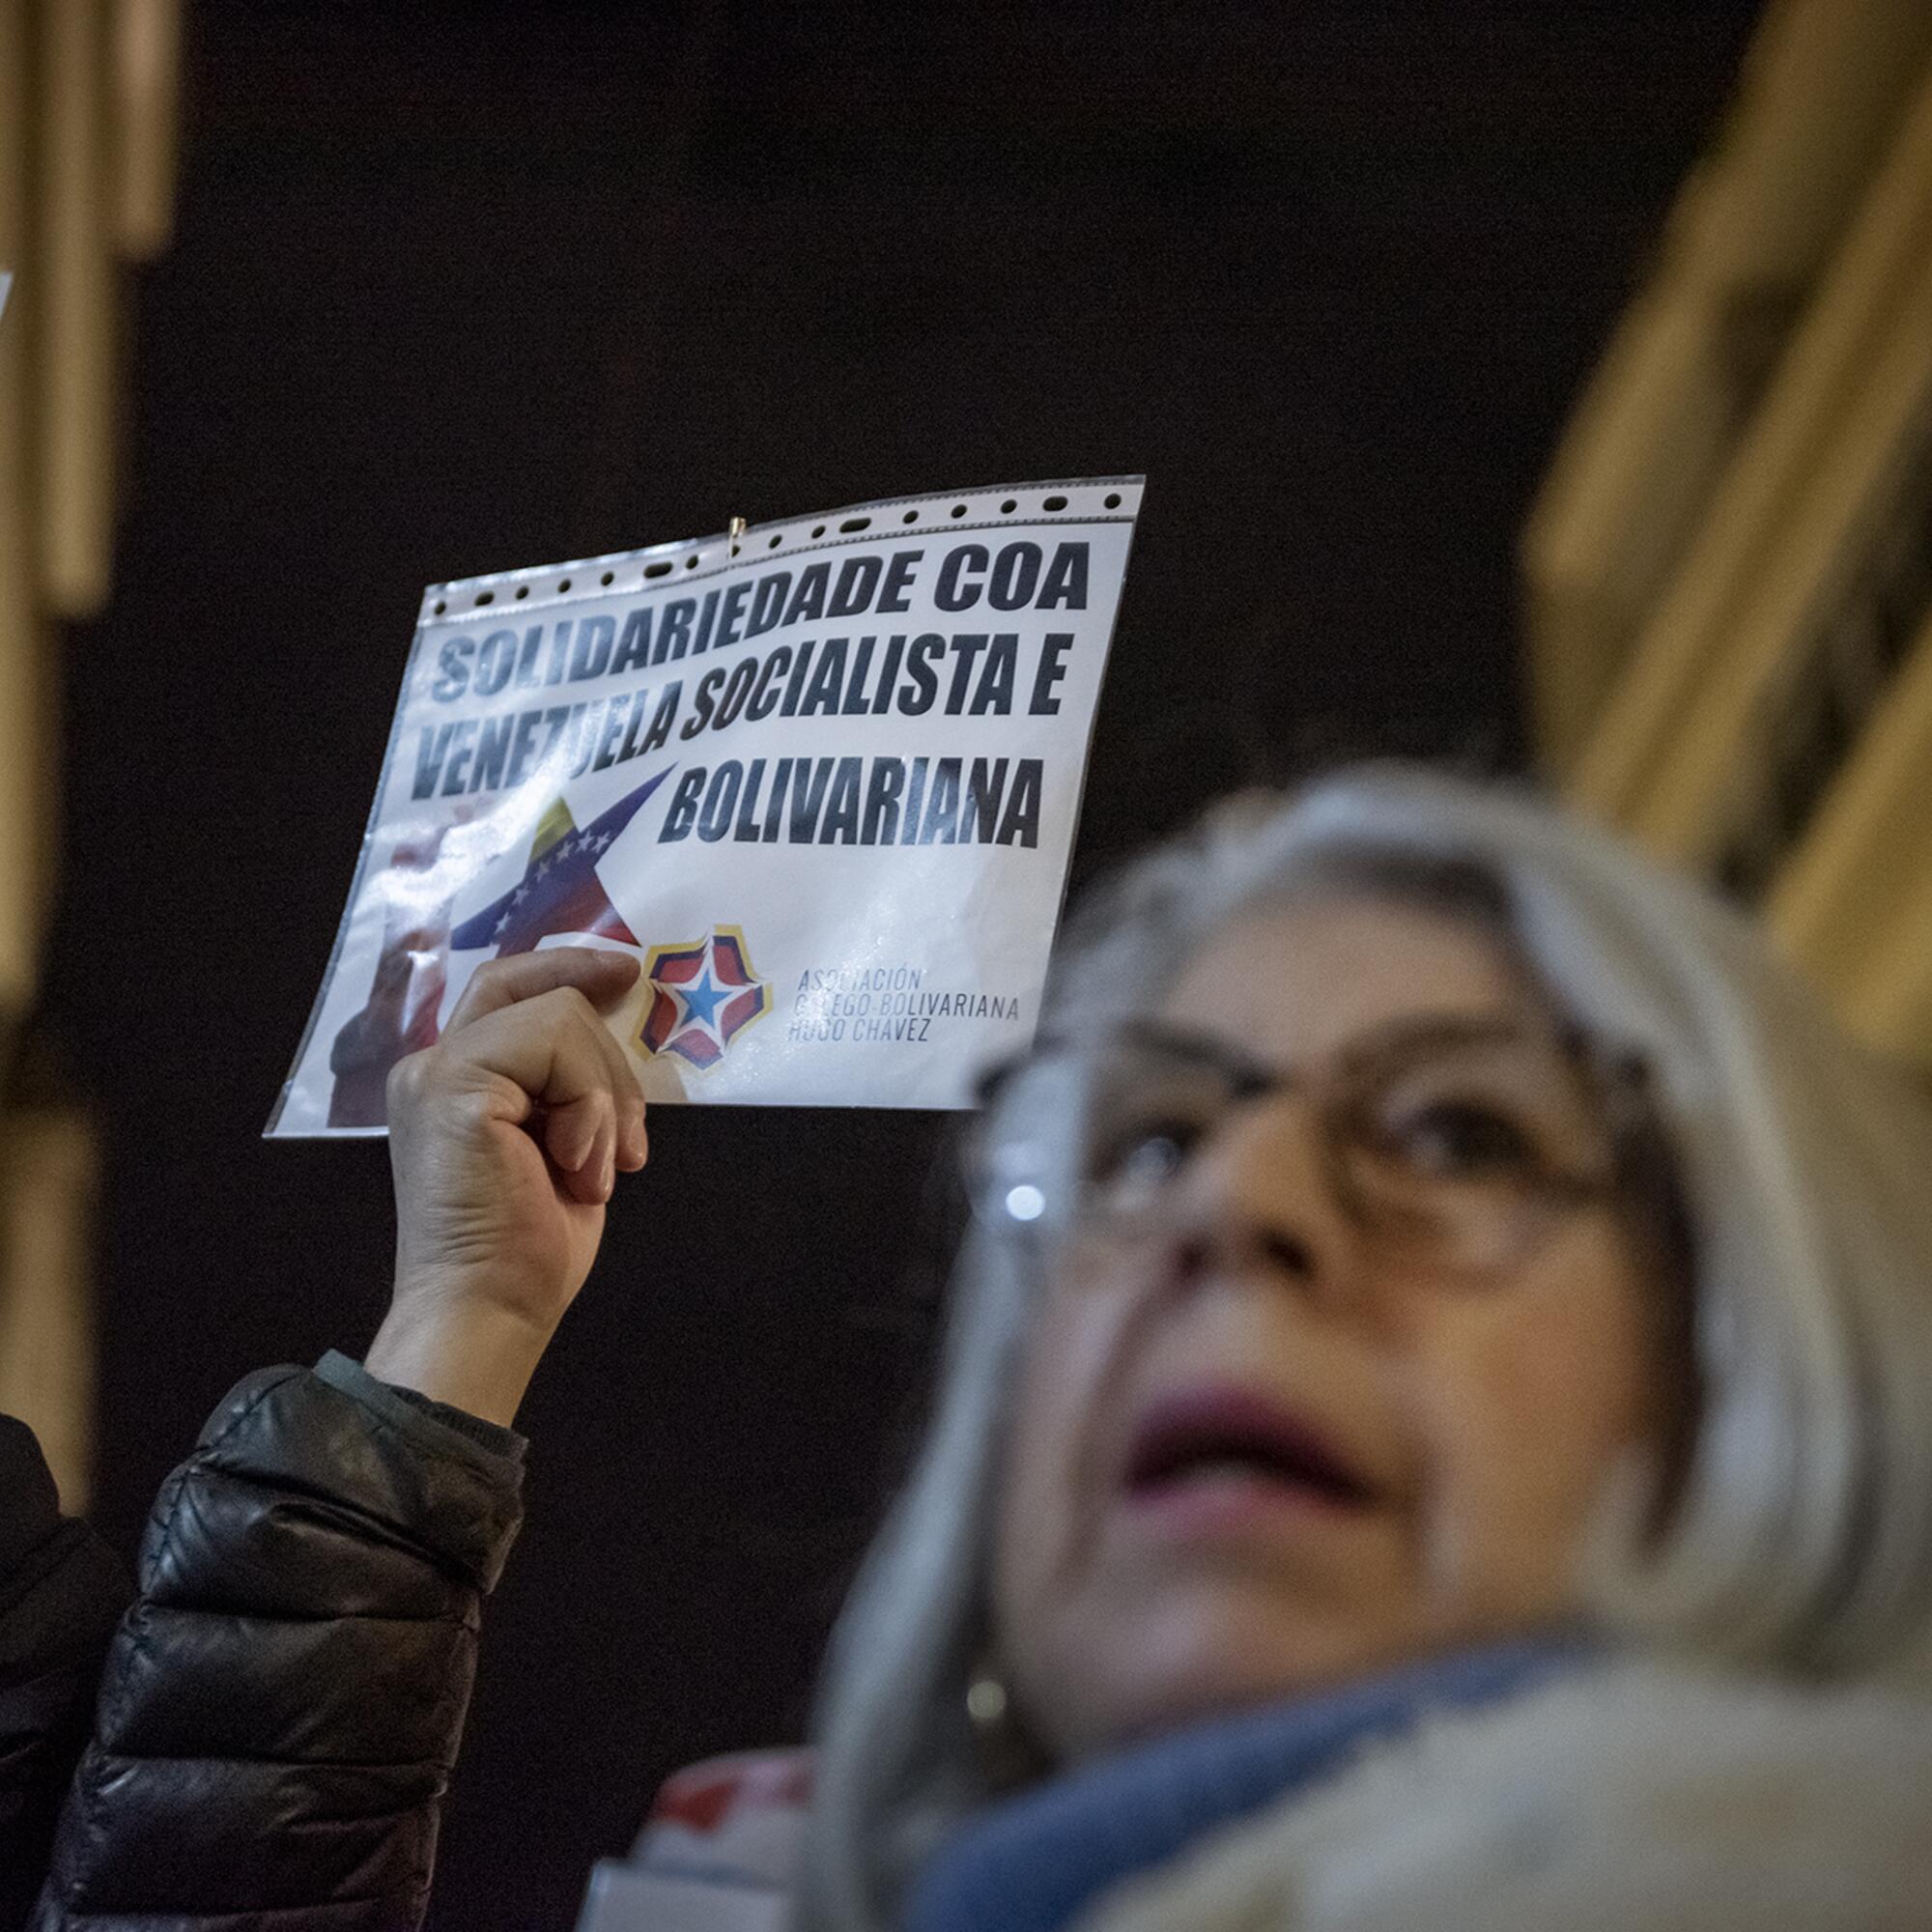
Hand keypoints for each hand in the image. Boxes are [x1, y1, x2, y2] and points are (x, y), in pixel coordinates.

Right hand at [364, 948, 647, 1423]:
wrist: (490, 1309)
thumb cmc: (528, 1248)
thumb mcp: (564, 1141)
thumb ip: (567, 1083)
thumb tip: (610, 1022)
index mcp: (456, 1079)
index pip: (511, 988)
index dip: (568, 965)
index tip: (626, 975)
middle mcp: (434, 1065)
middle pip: (540, 992)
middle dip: (607, 1050)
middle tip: (629, 1141)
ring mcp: (438, 1071)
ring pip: (560, 1016)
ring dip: (604, 1096)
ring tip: (595, 1169)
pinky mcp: (454, 1084)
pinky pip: (555, 1042)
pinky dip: (590, 1104)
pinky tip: (576, 1166)